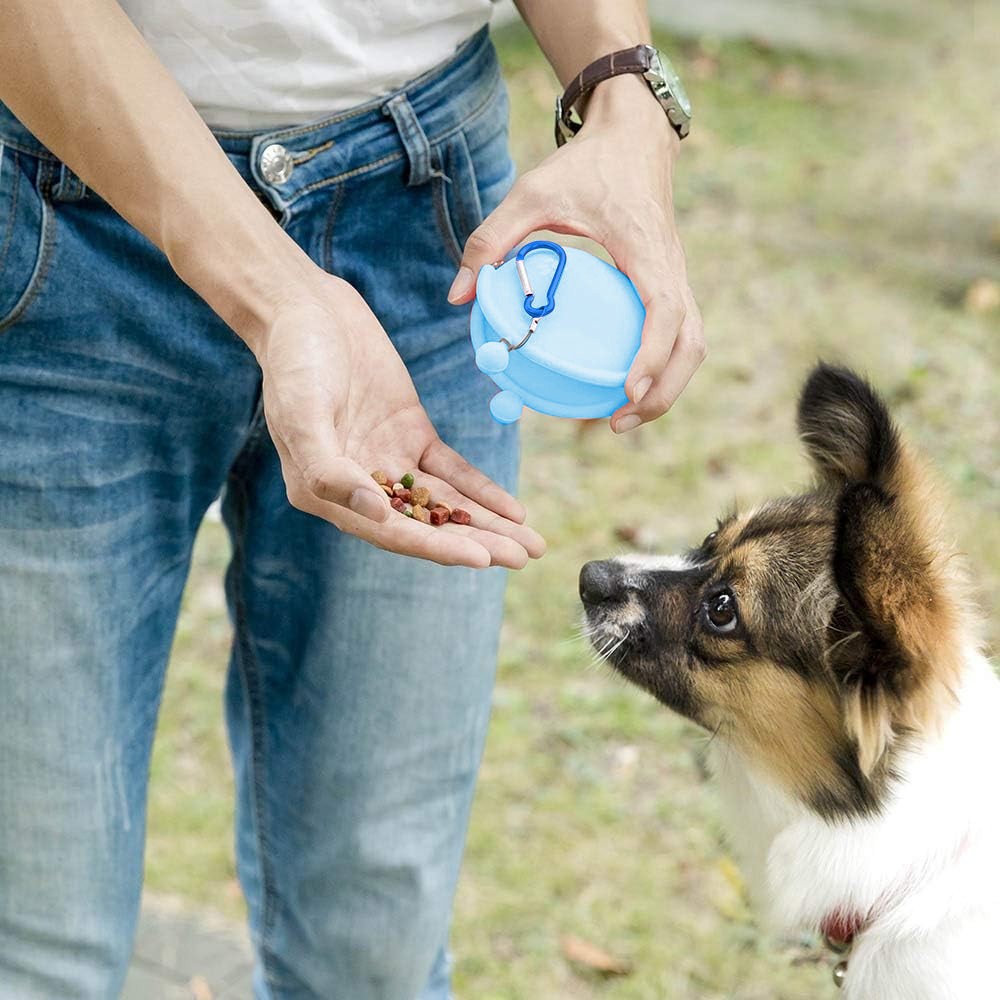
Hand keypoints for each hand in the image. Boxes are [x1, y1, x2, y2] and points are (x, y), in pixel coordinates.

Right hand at [252, 272, 545, 568]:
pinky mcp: (412, 434)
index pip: (392, 532)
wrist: (307, 310)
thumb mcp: (303, 415)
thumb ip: (330, 470)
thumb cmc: (294, 362)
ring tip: (530, 546)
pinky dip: (482, 491)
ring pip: (445, 503)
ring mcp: (389, 460)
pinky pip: (452, 470)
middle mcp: (360, 486)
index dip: (437, 547)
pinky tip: (513, 510)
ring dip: (488, 524)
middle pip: (427, 525)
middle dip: (476, 543)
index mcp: (326, 492)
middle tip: (522, 558)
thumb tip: (377, 516)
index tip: (481, 559)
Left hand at [448, 74, 704, 432]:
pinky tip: (626, 383)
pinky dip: (662, 366)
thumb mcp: (531, 193)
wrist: (632, 135)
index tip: (627, 391)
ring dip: (668, 386)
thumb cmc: (584, 164)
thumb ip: (491, 240)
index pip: (665, 310)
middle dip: (664, 392)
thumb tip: (458, 296)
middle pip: (691, 344)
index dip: (651, 355)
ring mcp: (677, 276)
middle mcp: (671, 267)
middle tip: (618, 422)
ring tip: (624, 415)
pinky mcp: (670, 281)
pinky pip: (680, 334)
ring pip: (692, 344)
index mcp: (645, 248)